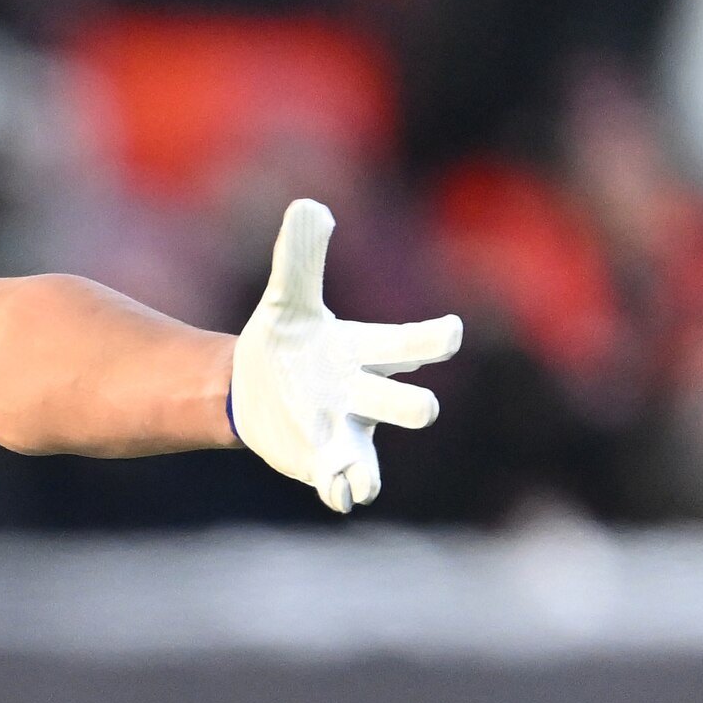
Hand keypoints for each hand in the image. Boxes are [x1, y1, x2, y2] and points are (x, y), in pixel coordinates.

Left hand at [228, 199, 457, 515]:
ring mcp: (346, 434)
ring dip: (369, 467)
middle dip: (413, 405)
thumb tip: (309, 207)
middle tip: (424, 407)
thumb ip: (300, 257)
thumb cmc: (286, 342)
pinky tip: (338, 495)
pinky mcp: (320, 464)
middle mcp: (366, 396)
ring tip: (364, 477)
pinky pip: (339, 484)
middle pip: (403, 402)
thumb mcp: (287, 299)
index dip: (434, 338)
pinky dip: (341, 491)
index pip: (410, 342)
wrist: (252, 390)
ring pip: (371, 457)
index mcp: (367, 352)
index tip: (451, 332)